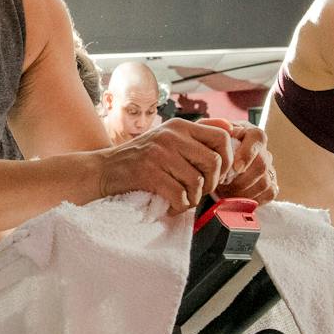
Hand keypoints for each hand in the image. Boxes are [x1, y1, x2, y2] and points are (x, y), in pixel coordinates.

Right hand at [91, 119, 234, 214]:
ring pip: (198, 182)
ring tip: (182, 201)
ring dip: (193, 199)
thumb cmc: (139, 158)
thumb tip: (229, 127)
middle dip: (211, 184)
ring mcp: (159, 153)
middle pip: (214, 162)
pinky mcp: (149, 172)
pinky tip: (171, 206)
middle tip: (199, 192)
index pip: (221, 137)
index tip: (220, 175)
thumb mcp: (168, 137)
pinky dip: (179, 206)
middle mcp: (171, 135)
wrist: (104, 170)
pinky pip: (179, 195)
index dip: (229, 159)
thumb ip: (196, 133)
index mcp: (179, 126)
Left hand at [211, 121, 277, 204]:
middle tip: (223, 184)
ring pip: (265, 182)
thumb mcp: (203, 134)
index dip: (248, 154)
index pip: (258, 138)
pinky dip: (252, 199)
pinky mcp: (270, 184)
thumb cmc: (206, 148)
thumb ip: (211, 126)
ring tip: (225, 192)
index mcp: (248, 133)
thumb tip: (227, 127)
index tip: (236, 167)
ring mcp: (268, 168)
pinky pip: (269, 194)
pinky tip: (236, 198)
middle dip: (241, 179)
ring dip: (243, 191)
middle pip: (262, 164)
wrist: (209, 166)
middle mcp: (262, 150)